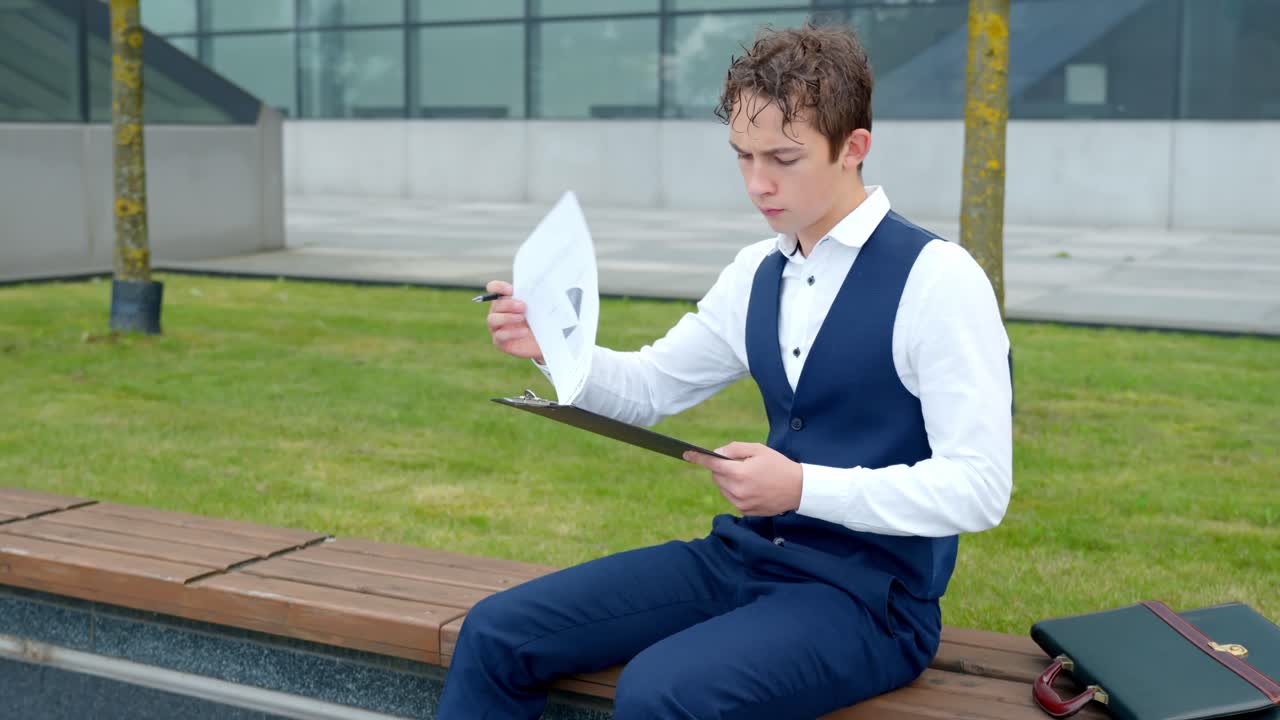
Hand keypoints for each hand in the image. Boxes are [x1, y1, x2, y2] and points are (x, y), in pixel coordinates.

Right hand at [483, 280, 543, 363]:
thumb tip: (538, 288)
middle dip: (508, 304)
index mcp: (505, 299)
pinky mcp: (500, 341)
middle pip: (495, 305)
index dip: (499, 287)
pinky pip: (500, 336)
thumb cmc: (540, 319)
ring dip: (507, 318)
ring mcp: (497, 327)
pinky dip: (512, 333)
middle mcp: (498, 312)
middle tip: (523, 306)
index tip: (511, 290)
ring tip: (522, 318)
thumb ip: (535, 297)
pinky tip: (524, 332)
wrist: (545, 340)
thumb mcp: (539, 306)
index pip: (494, 288)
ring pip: (492, 319)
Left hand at [683, 442, 802, 516]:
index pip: (713, 464)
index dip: (698, 458)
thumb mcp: (758, 450)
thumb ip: (735, 449)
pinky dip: (735, 491)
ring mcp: (740, 503)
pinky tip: (752, 487)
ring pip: (722, 488)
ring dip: (728, 480)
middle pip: (716, 476)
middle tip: (741, 464)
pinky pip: (731, 498)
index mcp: (740, 473)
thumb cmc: (778, 465)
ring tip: (749, 476)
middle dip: (722, 468)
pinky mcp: (745, 511)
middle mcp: (737, 490)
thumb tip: (717, 453)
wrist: (798, 489)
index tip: (686, 453)